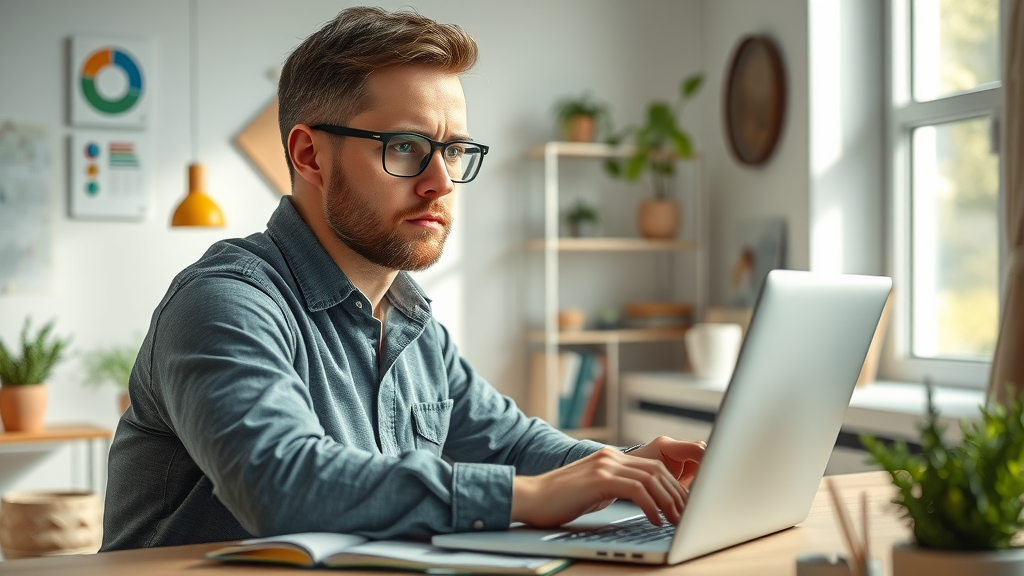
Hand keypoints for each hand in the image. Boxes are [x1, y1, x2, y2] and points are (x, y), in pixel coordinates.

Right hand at [511, 438, 704, 528]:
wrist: (530, 497)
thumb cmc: (558, 500)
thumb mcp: (594, 490)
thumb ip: (615, 487)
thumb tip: (640, 499)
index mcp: (611, 458)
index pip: (653, 466)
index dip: (672, 486)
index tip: (682, 505)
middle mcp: (610, 457)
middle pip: (657, 470)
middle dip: (676, 494)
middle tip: (686, 516)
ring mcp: (604, 465)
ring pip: (651, 478)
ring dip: (668, 501)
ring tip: (675, 520)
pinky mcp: (599, 479)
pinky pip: (636, 490)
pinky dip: (650, 506)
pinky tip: (654, 520)